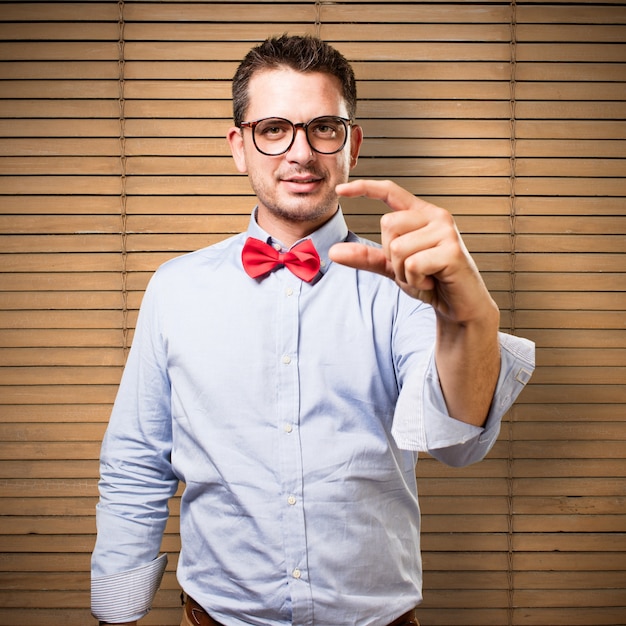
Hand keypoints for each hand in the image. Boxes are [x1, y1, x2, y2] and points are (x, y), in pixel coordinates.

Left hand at [329, 179, 495, 324]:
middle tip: (414, 268)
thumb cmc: (430, 281)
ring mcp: (446, 231)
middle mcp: (436, 216)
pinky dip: (415, 280)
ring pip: (397, 247)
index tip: (340, 190)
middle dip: (391, 255)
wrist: (458, 306)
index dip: (365, 188)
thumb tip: (333, 251)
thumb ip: (366, 257)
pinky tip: (432, 281)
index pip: (390, 192)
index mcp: (421, 214)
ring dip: (403, 271)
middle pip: (387, 224)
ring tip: (425, 275)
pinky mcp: (452, 251)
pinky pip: (412, 264)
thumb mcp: (392, 267)